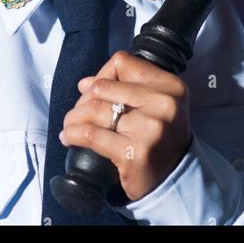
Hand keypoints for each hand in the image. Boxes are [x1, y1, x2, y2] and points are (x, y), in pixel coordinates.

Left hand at [59, 51, 192, 201]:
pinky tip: (68, 137)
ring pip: (95, 110)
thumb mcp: (156, 104)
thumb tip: (85, 84)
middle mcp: (163, 104)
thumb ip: (125, 87)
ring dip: (74, 117)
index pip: (123, 63)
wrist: (175, 179)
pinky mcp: (133, 153)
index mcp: (170, 86)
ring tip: (70, 124)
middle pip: (103, 87)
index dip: (102, 74)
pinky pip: (91, 135)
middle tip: (78, 111)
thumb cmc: (161, 136)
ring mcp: (149, 129)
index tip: (94, 90)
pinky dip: (73, 134)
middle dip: (83, 99)